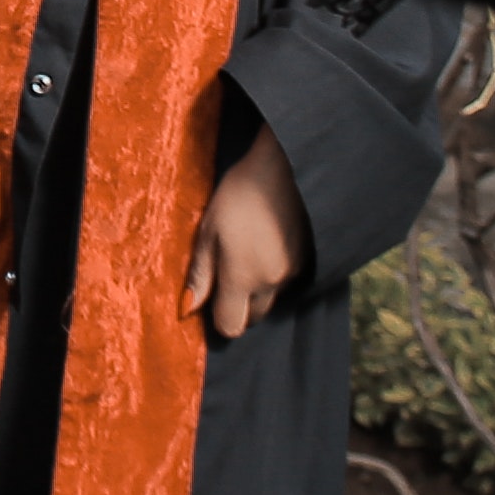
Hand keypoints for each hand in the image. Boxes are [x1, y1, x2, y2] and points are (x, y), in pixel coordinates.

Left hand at [184, 123, 311, 341]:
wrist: (284, 169)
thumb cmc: (238, 195)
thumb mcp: (208, 232)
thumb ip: (199, 275)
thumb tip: (187, 309)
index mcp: (242, 278)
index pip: (230, 326)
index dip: (217, 318)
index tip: (209, 296)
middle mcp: (271, 283)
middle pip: (252, 318)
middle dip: (237, 306)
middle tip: (224, 274)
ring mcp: (292, 273)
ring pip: (269, 300)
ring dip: (255, 290)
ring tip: (245, 252)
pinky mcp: (306, 260)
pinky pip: (284, 283)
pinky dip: (273, 275)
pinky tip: (265, 245)